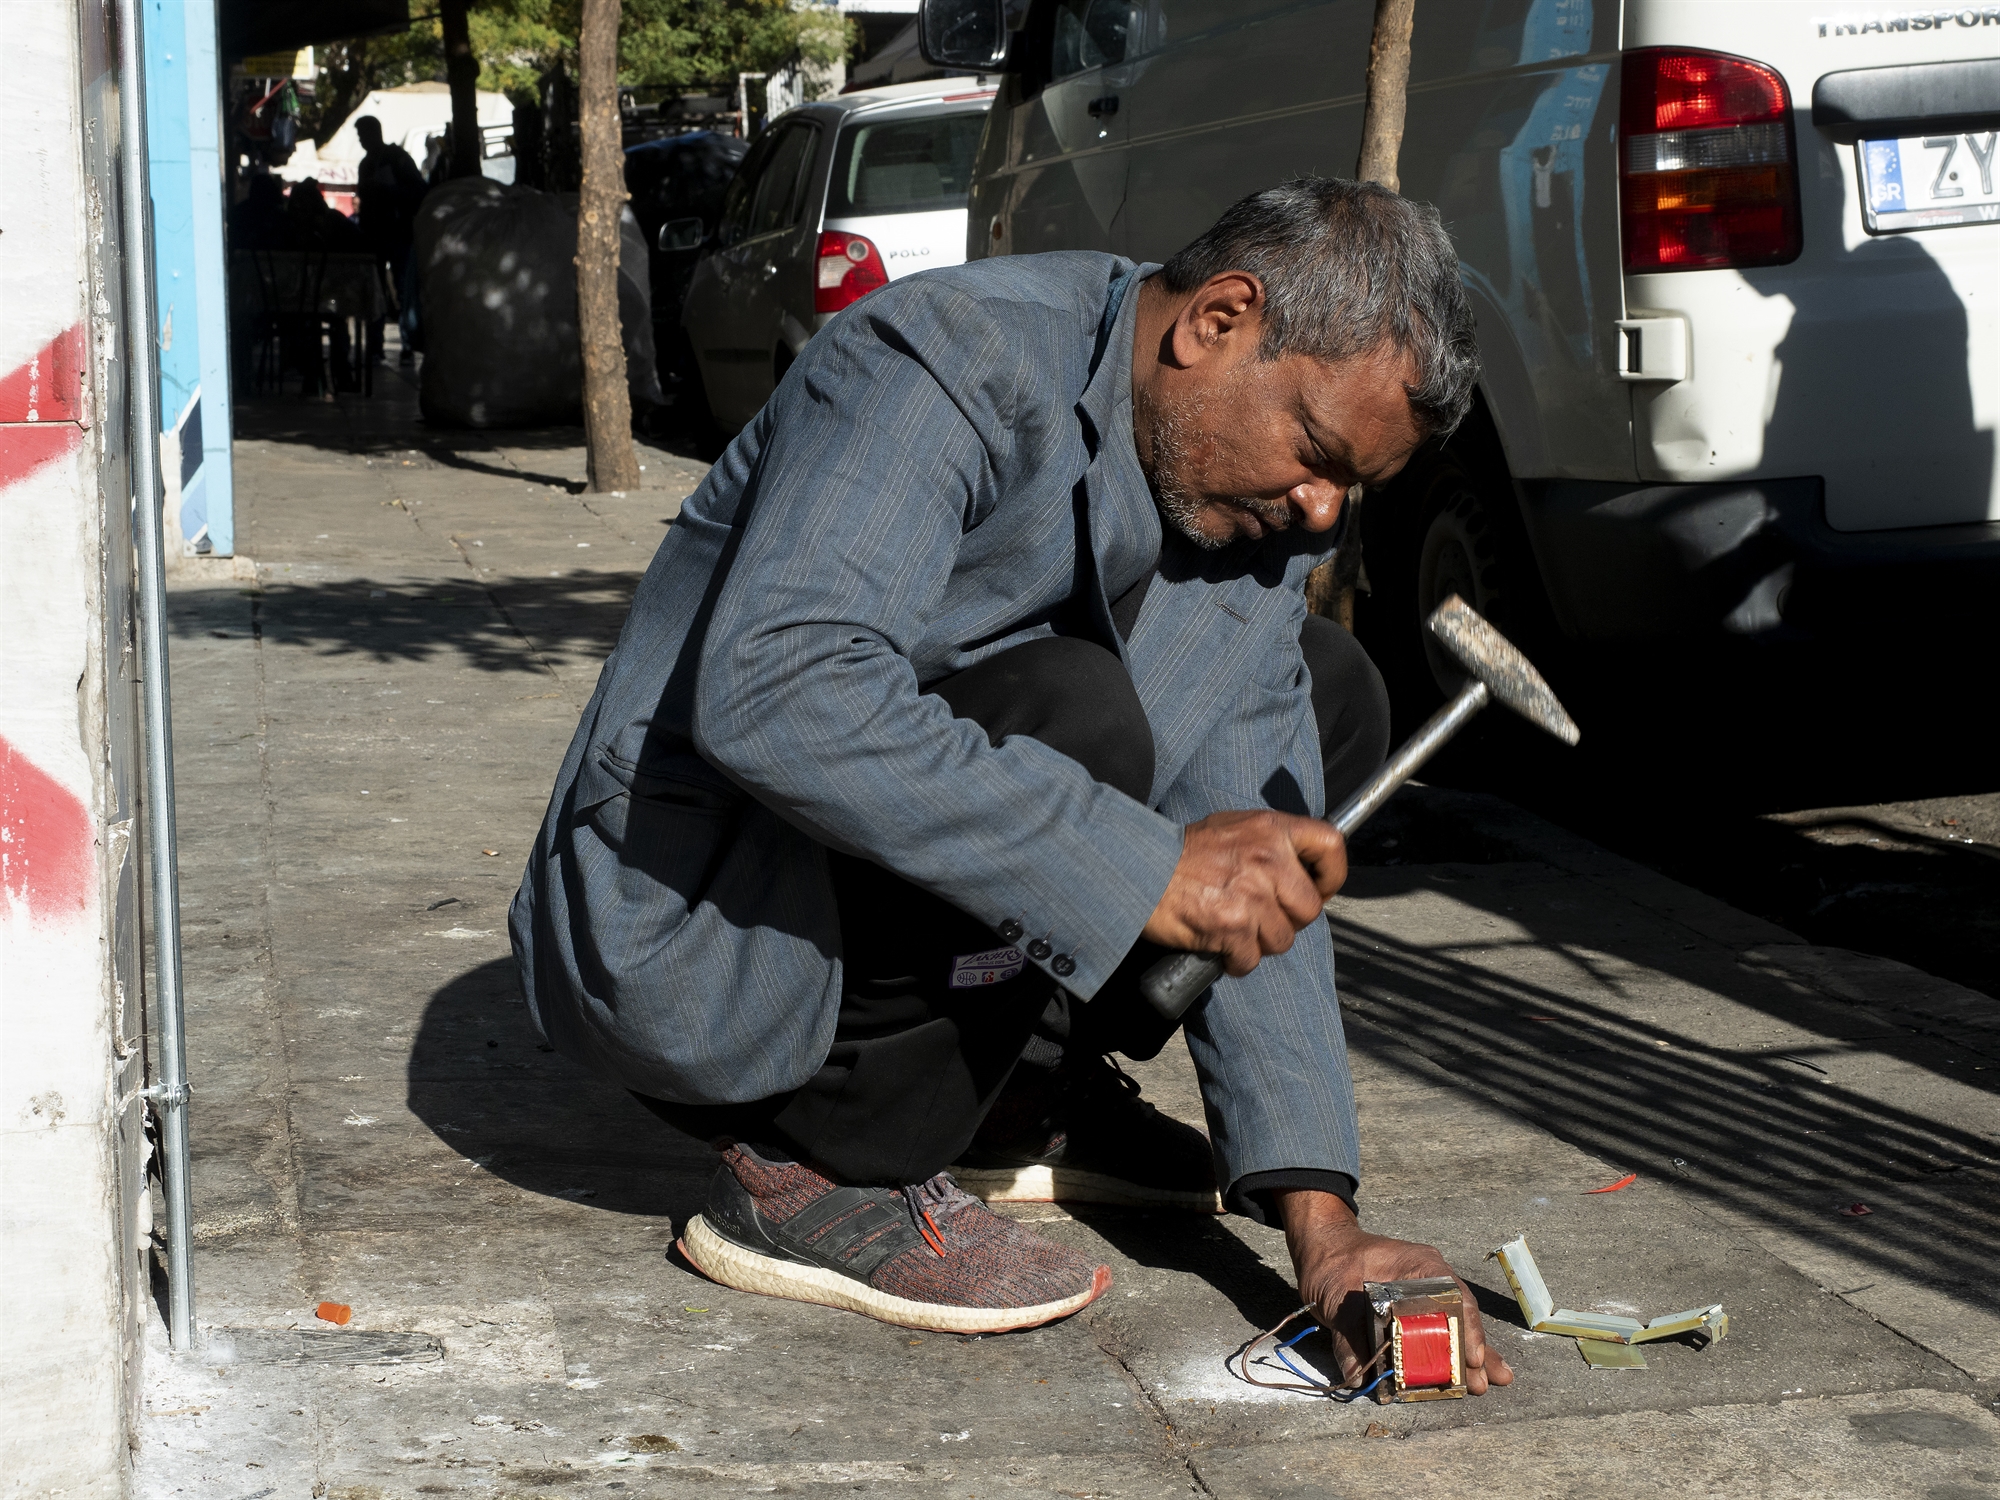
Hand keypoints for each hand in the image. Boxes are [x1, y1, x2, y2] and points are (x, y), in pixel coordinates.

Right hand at [1142, 810, 1346, 975]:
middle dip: (1287, 921)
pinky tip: (1218, 946)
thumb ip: (1268, 844)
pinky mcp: (1233, 926)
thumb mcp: (1230, 828)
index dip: (1331, 875)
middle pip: (1309, 909)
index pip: (1330, 845)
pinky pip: (1250, 959)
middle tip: (1260, 918)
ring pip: (1281, 940)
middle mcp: (1268, 859)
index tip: (1318, 889)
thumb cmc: (1179, 852)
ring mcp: (1252, 894)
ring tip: (1232, 929)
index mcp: (1271, 829)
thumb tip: (1298, 870)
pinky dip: (1234, 961)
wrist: (1138, 870)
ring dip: (1258, 943)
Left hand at [1275, 1189, 1513, 1395]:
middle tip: (1485, 1383)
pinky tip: (1463, 1374)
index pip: (1453, 1297)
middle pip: (1459, 1317)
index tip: (1471, 1358)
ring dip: (1467, 1356)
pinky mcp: (1410, 1313)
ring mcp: (1422, 1296)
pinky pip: (1434, 1333)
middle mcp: (1429, 1281)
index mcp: (1419, 1267)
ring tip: (1488, 1383)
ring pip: (1452, 1327)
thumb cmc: (1332, 1261)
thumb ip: (1349, 1336)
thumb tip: (1359, 1376)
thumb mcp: (1338, 1297)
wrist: (1320, 1246)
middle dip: (1474, 1351)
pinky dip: (1446, 1354)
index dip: (1466, 1328)